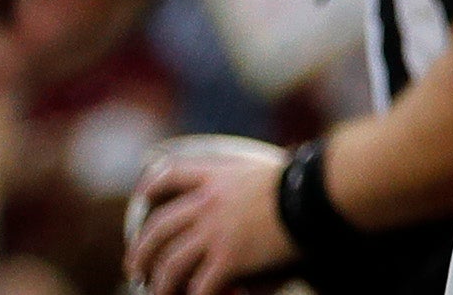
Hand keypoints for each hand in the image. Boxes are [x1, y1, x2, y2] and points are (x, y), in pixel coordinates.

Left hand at [126, 138, 292, 294]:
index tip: (141, 197)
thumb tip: (254, 188)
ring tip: (159, 294)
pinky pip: (199, 286)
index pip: (171, 173)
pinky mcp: (228, 258)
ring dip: (160, 284)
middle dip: (140, 252)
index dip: (150, 186)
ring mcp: (215, 231)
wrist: (317, 195)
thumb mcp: (269, 169)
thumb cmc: (307, 181)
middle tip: (136, 269)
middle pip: (158, 228)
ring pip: (170, 264)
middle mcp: (208, 203)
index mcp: (217, 176)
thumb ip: (251, 179)